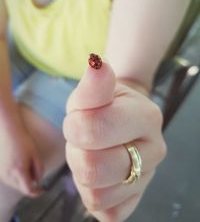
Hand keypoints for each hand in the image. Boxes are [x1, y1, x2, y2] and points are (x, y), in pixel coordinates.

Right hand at [0, 104, 43, 196]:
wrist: (8, 131)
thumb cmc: (24, 141)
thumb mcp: (36, 155)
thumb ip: (39, 170)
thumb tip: (38, 181)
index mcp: (19, 171)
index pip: (28, 190)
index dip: (36, 192)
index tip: (42, 190)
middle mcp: (8, 175)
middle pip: (21, 188)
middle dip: (30, 184)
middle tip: (35, 171)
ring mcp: (2, 173)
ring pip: (14, 184)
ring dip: (22, 180)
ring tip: (26, 163)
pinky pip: (9, 178)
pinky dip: (16, 176)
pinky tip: (18, 162)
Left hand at [63, 61, 166, 221]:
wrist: (120, 119)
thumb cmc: (104, 104)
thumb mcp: (94, 91)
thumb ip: (94, 82)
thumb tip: (96, 63)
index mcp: (146, 117)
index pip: (93, 130)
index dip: (75, 125)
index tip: (79, 117)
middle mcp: (154, 151)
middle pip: (93, 168)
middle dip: (77, 152)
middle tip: (84, 140)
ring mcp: (146, 179)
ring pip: (96, 194)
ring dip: (82, 173)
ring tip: (91, 154)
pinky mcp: (134, 201)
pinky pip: (103, 211)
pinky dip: (92, 194)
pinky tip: (99, 175)